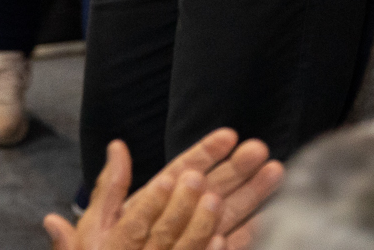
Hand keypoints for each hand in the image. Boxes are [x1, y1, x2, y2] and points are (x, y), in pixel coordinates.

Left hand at [46, 131, 282, 249]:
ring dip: (253, 193)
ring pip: (229, 213)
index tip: (228, 135)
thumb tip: (117, 147)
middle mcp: (180, 217)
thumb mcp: (97, 224)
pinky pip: (233, 246)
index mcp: (155, 202)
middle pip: (214, 187)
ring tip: (276, 171)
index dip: (206, 152)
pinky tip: (266, 219)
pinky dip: (247, 234)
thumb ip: (110, 189)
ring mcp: (196, 238)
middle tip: (260, 149)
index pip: (184, 169)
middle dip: (237, 168)